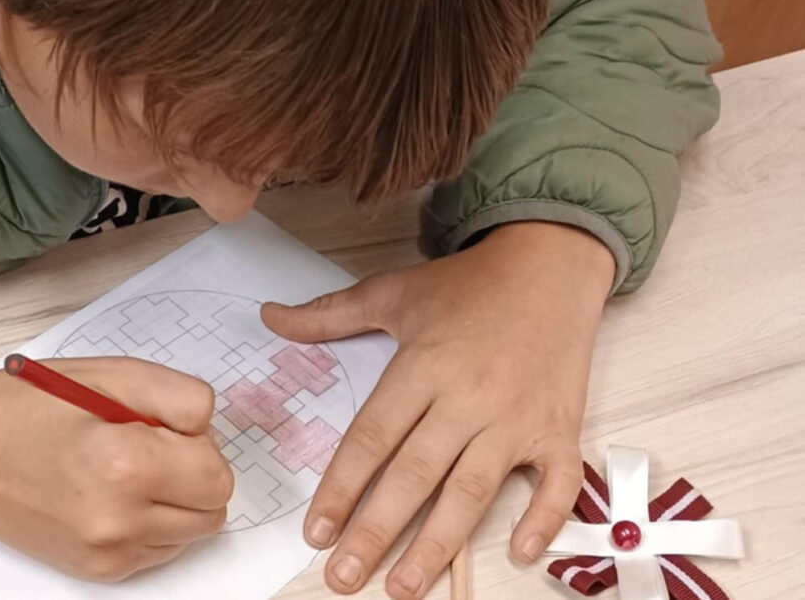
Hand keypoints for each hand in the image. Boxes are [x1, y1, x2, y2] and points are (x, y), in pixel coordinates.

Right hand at [0, 357, 233, 580]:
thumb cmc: (31, 407)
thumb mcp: (111, 375)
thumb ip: (179, 397)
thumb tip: (210, 427)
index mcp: (125, 464)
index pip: (217, 474)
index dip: (198, 443)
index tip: (164, 428)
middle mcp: (119, 520)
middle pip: (212, 509)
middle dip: (194, 473)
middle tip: (148, 444)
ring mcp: (107, 553)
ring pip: (191, 533)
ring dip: (176, 501)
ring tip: (126, 468)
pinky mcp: (99, 571)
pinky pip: (160, 550)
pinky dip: (151, 522)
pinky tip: (112, 493)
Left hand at [262, 221, 614, 597]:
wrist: (549, 262)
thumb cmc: (467, 284)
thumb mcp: (393, 292)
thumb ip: (328, 315)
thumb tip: (269, 316)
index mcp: (422, 366)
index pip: (372, 438)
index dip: (341, 487)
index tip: (315, 530)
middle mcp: (467, 396)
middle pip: (415, 474)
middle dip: (376, 531)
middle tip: (343, 576)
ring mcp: (516, 416)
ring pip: (473, 490)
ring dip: (438, 544)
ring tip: (403, 585)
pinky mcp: (559, 427)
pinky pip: (555, 482)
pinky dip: (542, 519)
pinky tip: (518, 554)